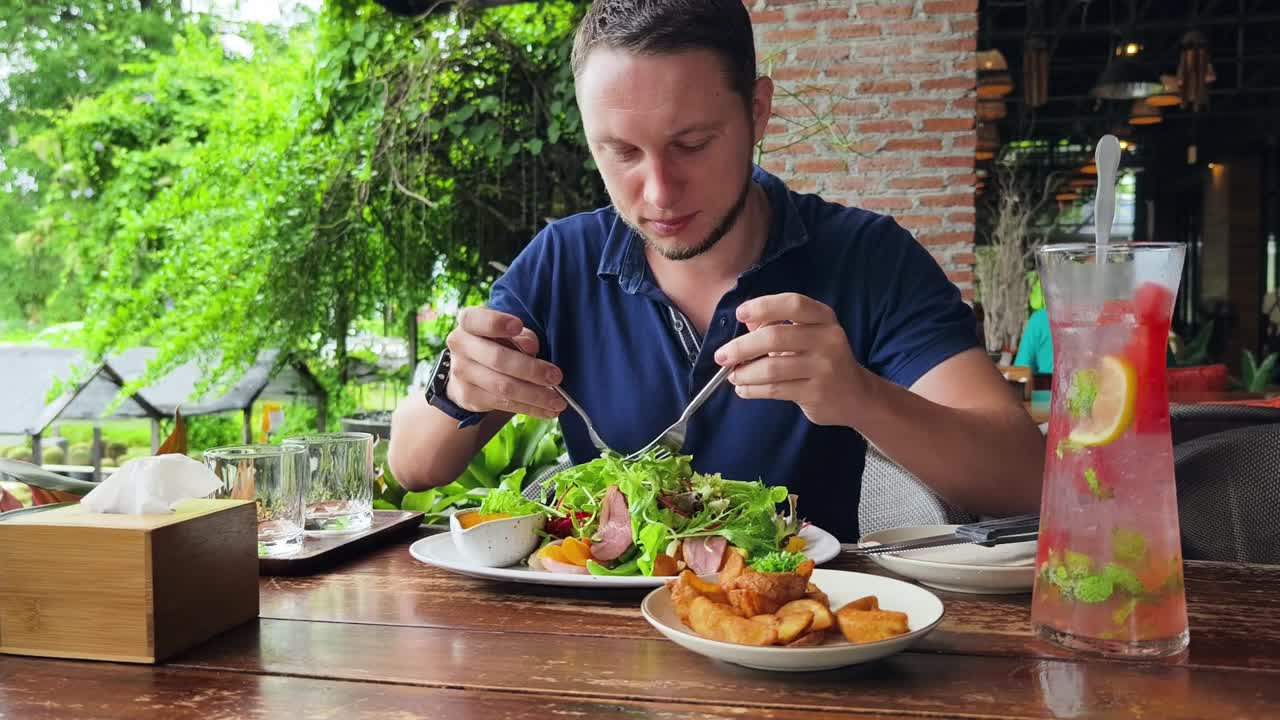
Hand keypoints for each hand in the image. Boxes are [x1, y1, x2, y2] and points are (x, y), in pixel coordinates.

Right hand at [444, 307, 566, 418]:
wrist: (470, 372)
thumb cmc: (498, 344)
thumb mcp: (509, 334)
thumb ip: (521, 336)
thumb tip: (530, 347)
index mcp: (469, 323)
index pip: (476, 320)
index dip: (496, 323)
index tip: (518, 326)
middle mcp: (460, 346)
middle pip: (498, 359)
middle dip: (531, 369)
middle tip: (556, 376)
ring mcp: (461, 373)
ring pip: (503, 386)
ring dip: (535, 395)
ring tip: (558, 401)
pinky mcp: (469, 397)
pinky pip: (504, 404)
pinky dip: (530, 408)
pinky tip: (548, 410)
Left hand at [713, 293, 868, 426]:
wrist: (856, 395)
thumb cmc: (822, 360)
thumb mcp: (807, 335)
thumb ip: (777, 326)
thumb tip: (746, 322)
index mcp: (824, 318)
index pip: (793, 304)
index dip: (764, 306)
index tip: (740, 314)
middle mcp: (828, 339)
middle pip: (775, 337)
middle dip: (742, 347)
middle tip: (721, 355)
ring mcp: (824, 367)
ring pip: (772, 368)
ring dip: (744, 372)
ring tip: (731, 375)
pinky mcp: (816, 393)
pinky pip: (775, 389)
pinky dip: (752, 389)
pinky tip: (743, 389)